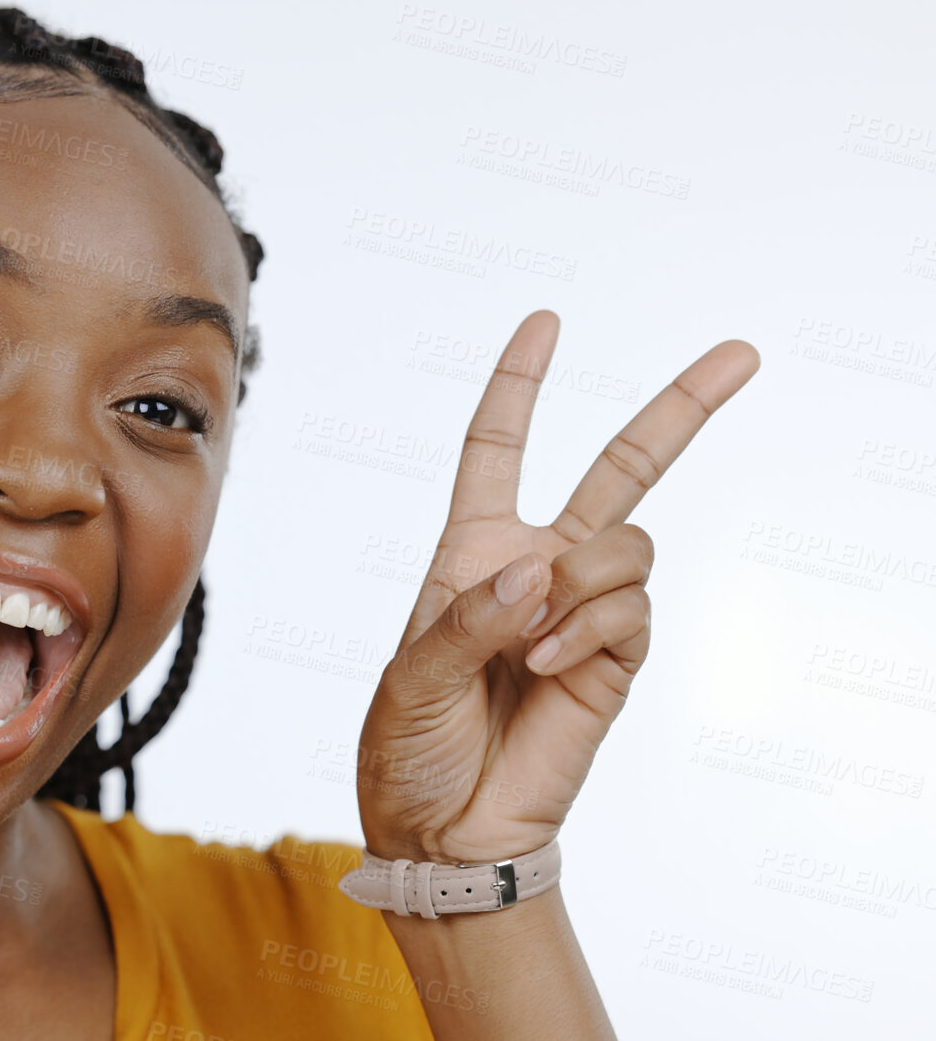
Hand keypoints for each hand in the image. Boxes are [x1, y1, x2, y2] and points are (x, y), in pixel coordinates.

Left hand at [355, 310, 758, 864]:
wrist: (446, 829)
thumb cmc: (409, 747)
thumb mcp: (409, 677)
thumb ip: (467, 619)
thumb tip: (538, 573)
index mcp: (472, 552)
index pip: (498, 450)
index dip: (518, 385)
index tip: (545, 324)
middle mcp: (536, 567)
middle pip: (621, 468)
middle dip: (682, 409)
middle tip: (744, 352)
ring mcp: (583, 611)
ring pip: (629, 544)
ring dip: (583, 583)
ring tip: (534, 645)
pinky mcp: (617, 658)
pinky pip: (634, 608)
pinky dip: (591, 628)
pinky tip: (550, 666)